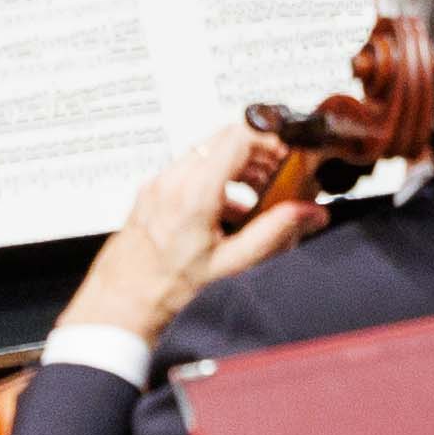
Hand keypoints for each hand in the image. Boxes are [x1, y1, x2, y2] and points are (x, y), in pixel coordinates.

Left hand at [57, 119, 327, 349]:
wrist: (124, 296)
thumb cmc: (171, 285)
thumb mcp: (232, 262)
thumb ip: (274, 233)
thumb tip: (310, 213)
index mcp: (194, 192)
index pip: (236, 138)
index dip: (268, 139)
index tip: (287, 154)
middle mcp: (173, 179)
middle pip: (222, 139)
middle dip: (256, 152)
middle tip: (279, 174)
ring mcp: (159, 182)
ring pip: (206, 153)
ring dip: (237, 165)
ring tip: (260, 192)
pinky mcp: (152, 190)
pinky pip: (189, 170)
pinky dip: (215, 178)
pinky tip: (231, 210)